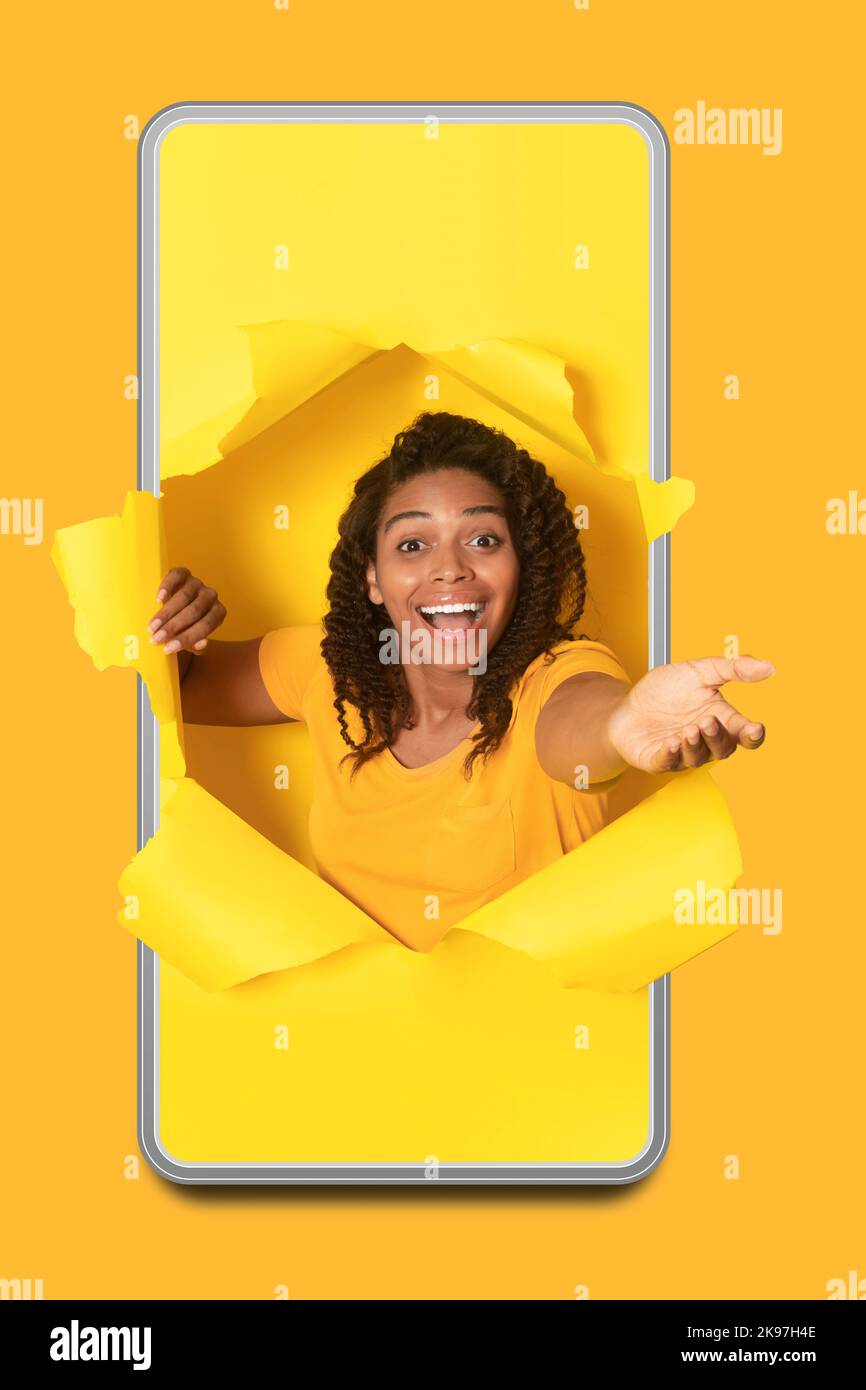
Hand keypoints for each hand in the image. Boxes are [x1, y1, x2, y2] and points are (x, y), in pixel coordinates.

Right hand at [147, 567, 226, 655]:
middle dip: (174, 627)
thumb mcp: (193, 638)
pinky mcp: (184, 573)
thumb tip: (200, 645)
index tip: (168, 648)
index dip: (187, 638)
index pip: (205, 626)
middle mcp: (210, 596)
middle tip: (156, 638)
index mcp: (218, 613)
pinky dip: (167, 587)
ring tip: (152, 626)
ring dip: (166, 613)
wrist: (180, 606)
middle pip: (194, 612)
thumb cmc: (187, 626)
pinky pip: (177, 576)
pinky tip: (158, 599)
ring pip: (184, 597)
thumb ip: (196, 644)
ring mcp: (197, 583)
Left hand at [606, 654, 774, 773]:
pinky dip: (671, 754)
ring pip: (697, 758)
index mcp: (720, 719)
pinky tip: (671, 741)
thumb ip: (732, 668)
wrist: (627, 704)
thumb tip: (769, 667)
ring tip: (689, 729)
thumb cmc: (665, 690)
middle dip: (717, 737)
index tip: (756, 728)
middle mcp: (705, 740)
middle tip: (707, 721)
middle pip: (723, 749)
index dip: (752, 734)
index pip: (743, 733)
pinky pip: (668, 762)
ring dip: (695, 745)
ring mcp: (682, 753)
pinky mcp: (658, 760)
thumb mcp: (699, 671)